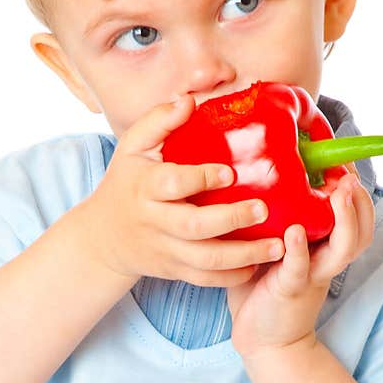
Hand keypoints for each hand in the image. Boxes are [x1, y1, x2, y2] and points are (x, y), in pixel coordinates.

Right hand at [83, 93, 283, 286]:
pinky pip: (205, 280)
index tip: (230, 172)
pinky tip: (258, 266)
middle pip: (192, 227)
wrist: (104, 237)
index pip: (172, 184)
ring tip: (278, 245)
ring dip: (243, 256)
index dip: (200, 178)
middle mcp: (155, 222)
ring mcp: (165, 250)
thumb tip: (188, 102)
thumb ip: (159, 121)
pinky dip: (232, 277)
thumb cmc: (127, 182)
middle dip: (230, 219)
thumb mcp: (132, 147)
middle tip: (263, 209)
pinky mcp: (174, 270)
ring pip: (205, 261)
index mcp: (145, 188)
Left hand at [226, 170, 375, 356]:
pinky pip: (300, 268)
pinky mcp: (291, 289)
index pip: (356, 217)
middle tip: (348, 175)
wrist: (262, 340)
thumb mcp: (273, 246)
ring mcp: (312, 275)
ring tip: (337, 194)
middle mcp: (326, 261)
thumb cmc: (263, 287)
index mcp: (325, 248)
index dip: (357, 191)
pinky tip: (295, 231)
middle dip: (360, 201)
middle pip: (362, 231)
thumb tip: (260, 177)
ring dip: (344, 219)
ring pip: (344, 248)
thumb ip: (276, 219)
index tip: (344, 163)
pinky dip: (299, 249)